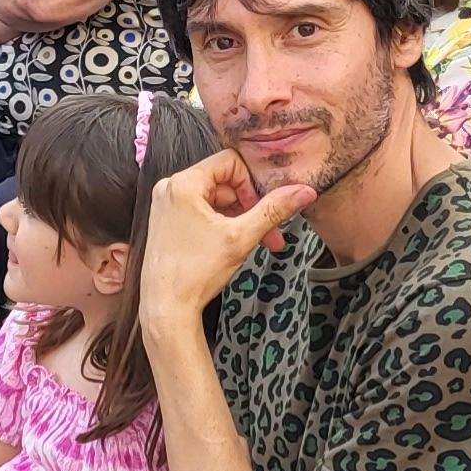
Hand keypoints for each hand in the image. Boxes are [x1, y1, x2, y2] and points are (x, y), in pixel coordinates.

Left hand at [141, 151, 315, 334]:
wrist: (167, 307)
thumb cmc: (195, 273)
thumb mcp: (241, 237)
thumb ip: (273, 210)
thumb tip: (304, 191)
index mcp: (183, 183)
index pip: (230, 162)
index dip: (252, 184)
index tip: (261, 210)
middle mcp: (170, 188)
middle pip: (224, 183)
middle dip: (250, 207)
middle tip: (270, 234)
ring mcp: (167, 205)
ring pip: (216, 200)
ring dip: (239, 218)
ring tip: (255, 243)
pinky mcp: (168, 222)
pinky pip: (203, 212)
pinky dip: (222, 224)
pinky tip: (234, 245)